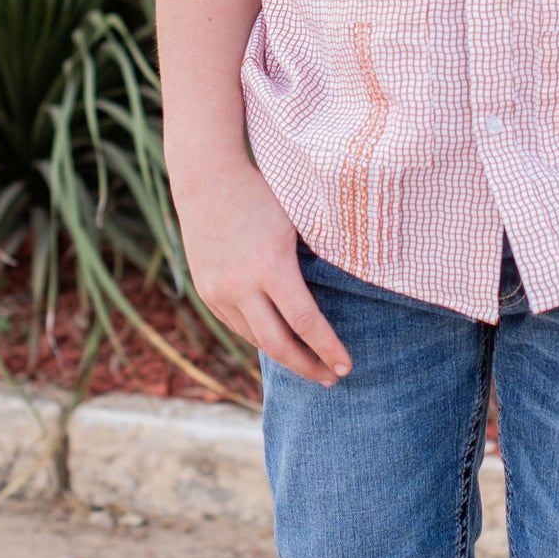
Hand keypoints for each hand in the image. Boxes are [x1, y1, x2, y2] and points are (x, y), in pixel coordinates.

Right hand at [171, 155, 350, 386]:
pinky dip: (261, 336)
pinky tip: (280, 340)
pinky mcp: (207, 292)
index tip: (347, 366)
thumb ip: (316, 259)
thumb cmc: (262, 194)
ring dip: (284, 355)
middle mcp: (240, 285)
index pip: (305, 322)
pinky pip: (238, 325)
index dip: (328, 348)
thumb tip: (352, 289)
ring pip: (256, 338)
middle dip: (308, 367)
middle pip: (277, 344)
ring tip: (310, 363)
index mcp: (270, 266)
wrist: (206, 179)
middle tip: (332, 378)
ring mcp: (219, 291)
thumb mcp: (297, 221)